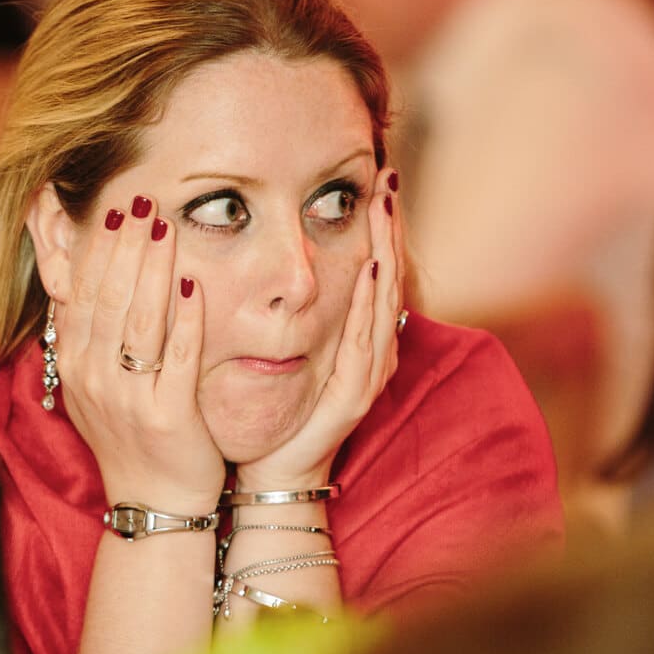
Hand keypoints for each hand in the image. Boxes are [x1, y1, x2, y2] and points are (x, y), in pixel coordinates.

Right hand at [56, 195, 224, 512]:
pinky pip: (176, 358)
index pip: (81, 294)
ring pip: (139, 320)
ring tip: (164, 225)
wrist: (154, 503)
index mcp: (75, 366)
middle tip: (142, 199)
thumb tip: (79, 281)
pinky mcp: (167, 416)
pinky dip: (184, 320)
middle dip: (125, 244)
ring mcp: (128, 398)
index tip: (113, 209)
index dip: (97, 249)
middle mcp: (93, 378)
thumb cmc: (131, 438)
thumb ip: (88, 337)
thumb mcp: (95, 387)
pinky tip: (193, 285)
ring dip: (152, 268)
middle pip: (109, 297)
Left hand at [235, 168, 407, 489]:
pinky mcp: (353, 397)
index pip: (372, 272)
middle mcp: (369, 351)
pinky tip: (368, 272)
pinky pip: (363, 343)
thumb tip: (265, 262)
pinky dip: (368, 305)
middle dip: (388, 229)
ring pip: (383, 301)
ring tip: (385, 210)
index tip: (374, 181)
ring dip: (386, 253)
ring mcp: (366, 373)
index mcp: (354, 338)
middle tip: (387, 181)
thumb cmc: (275, 410)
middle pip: (386, 277)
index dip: (378, 229)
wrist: (274, 473)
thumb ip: (286, 311)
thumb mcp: (283, 350)